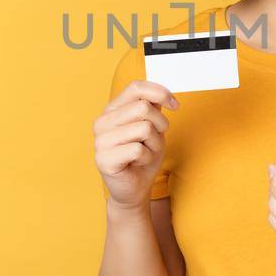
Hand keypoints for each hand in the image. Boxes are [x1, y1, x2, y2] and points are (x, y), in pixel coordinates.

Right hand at [93, 80, 177, 210]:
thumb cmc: (143, 156)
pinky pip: (138, 149)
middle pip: (143, 107)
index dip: (160, 92)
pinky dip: (147, 157)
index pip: (135, 87)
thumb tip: (163, 93)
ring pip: (144, 128)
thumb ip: (153, 108)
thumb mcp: (153, 128)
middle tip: (156, 139)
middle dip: (160, 124)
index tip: (175, 105)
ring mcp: (100, 141)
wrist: (135, 188)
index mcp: (112, 110)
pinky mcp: (104, 159)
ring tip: (146, 152)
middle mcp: (102, 122)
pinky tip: (138, 163)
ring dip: (154, 143)